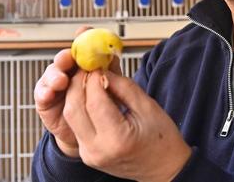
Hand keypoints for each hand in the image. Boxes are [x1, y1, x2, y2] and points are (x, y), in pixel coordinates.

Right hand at [34, 26, 120, 156]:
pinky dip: (44, 92)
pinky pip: (41, 94)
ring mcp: (54, 84)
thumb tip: (111, 50)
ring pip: (51, 74)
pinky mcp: (44, 100)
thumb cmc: (101, 103)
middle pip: (62, 58)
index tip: (82, 34)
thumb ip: (108, 66)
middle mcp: (67, 70)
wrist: (92, 129)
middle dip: (64, 58)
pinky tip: (49, 93)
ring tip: (61, 80)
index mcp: (83, 63)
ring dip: (55, 75)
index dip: (80, 40)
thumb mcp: (108, 83)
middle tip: (68, 59)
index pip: (79, 47)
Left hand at [64, 70, 191, 181]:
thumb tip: (102, 70)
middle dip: (77, 83)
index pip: (94, 101)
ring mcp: (89, 154)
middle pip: (73, 109)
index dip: (93, 79)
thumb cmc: (161, 139)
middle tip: (88, 68)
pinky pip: (76, 125)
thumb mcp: (147, 107)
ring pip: (70, 116)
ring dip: (75, 94)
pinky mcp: (86, 154)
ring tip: (89, 79)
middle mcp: (97, 149)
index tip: (98, 65)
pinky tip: (90, 95)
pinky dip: (80, 106)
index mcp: (117, 139)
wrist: (163, 168)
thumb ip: (123, 86)